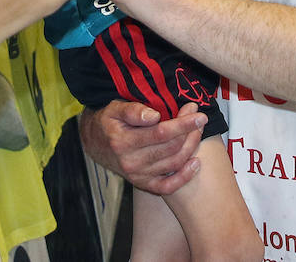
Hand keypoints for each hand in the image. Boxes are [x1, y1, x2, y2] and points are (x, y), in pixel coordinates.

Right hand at [79, 101, 204, 193]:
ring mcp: (137, 176)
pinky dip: (185, 177)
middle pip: (171, 148)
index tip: (198, 114)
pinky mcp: (143, 184)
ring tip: (198, 131)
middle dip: (190, 132)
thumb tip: (154, 116)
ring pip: (174, 163)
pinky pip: (168, 186)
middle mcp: (130, 162)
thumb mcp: (114, 109)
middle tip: (199, 118)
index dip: (183, 124)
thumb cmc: (109, 122)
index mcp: (122, 141)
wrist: (95, 143)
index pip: (161, 133)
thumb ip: (133, 111)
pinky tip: (196, 163)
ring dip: (191, 147)